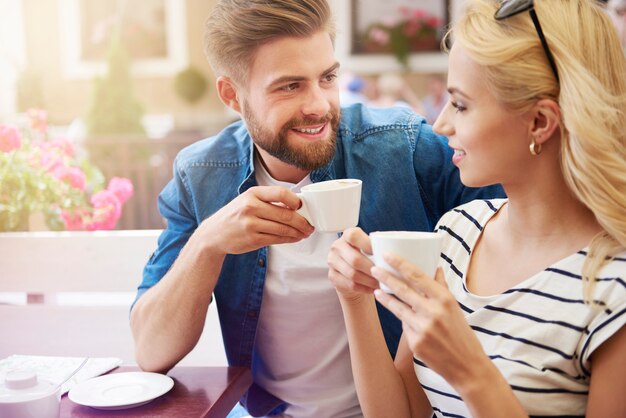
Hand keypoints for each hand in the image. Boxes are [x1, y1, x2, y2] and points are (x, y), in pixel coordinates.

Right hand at [198, 186, 313, 254]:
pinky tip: (295, 238)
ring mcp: (251, 224)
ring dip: (298, 232)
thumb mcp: (247, 200)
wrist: (213, 234)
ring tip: (305, 233)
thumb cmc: (235, 215)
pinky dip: (289, 239)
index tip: (302, 206)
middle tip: (310, 225)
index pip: (281, 193)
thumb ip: (268, 200)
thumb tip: (297, 204)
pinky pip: (277, 239)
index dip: (295, 200)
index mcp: (253, 193)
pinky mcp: (253, 239)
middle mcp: (251, 207)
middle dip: (302, 221)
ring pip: (283, 229)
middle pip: (286, 214)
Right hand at [328, 227, 380, 300]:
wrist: (351, 272)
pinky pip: (349, 284)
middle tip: (385, 275)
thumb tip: (403, 249)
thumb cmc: (366, 257)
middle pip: (355, 259)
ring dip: (369, 281)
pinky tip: (373, 289)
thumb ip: (379, 246)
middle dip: (372, 269)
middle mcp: (337, 246)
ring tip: (380, 284)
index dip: (367, 244)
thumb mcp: (370, 248)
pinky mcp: (332, 276)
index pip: (353, 236)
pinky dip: (364, 288)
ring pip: (352, 274)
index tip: (379, 253)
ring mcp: (332, 261)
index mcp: (347, 235)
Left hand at [372, 253, 488, 386]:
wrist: (467, 366)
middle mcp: (433, 312)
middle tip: (373, 269)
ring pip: (398, 308)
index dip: (399, 263)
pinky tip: (406, 320)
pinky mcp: (415, 343)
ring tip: (377, 291)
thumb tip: (436, 267)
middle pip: (402, 289)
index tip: (387, 255)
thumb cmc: (462, 334)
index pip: (417, 276)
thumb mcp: (455, 307)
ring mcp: (422, 328)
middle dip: (385, 277)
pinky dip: (405, 322)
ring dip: (385, 298)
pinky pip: (405, 327)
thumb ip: (442, 288)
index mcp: (444, 299)